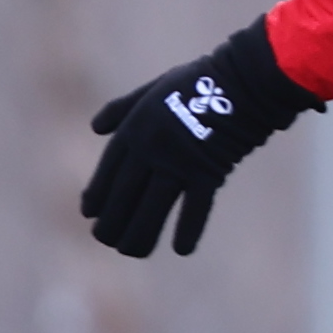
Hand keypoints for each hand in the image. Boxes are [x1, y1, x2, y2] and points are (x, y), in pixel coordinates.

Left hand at [81, 16, 317, 256]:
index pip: (108, 171)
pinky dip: (189, 229)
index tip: (89, 214)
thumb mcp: (152, 90)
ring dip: (140, 234)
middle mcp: (152, 149)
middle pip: (125, 195)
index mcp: (135, 129)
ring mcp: (180, 162)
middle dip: (112, 222)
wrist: (243, 80)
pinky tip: (181, 250)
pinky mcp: (210, 171)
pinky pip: (196, 206)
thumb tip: (96, 128)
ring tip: (130, 252)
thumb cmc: (197, 82)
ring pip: (154, 207)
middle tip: (105, 240)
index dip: (97, 194)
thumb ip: (122, 110)